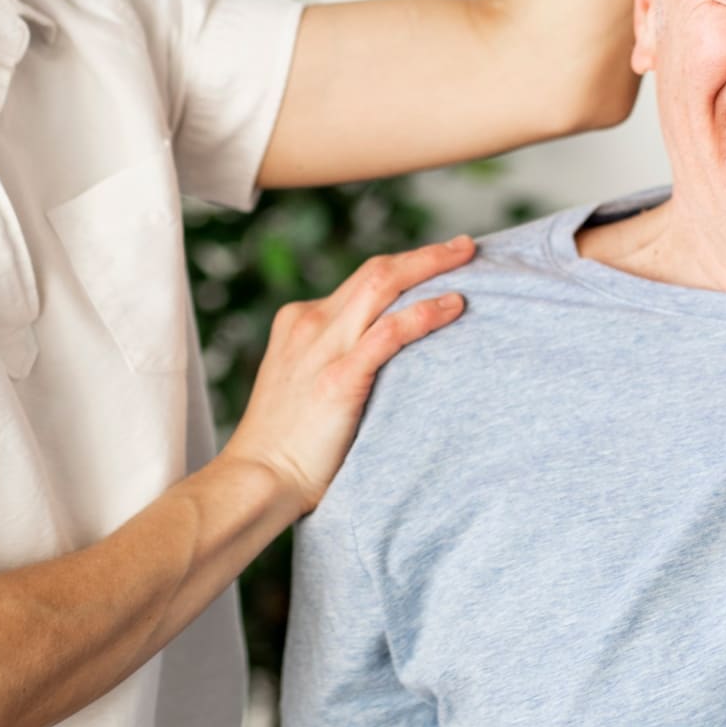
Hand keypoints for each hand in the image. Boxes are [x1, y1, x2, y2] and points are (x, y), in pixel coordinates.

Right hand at [221, 235, 475, 513]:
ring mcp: (323, 347)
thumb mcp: (305, 385)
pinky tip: (454, 306)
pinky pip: (390, 332)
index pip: (361, 281)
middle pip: (376, 271)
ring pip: (383, 285)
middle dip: (424, 255)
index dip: (403, 268)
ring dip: (430, 265)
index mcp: (299, 321)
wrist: (257, 480)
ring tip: (468, 258)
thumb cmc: (286, 445)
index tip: (435, 265)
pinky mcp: (338, 378)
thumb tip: (388, 361)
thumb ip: (337, 361)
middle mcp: (310, 323)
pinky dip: (425, 313)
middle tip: (464, 246)